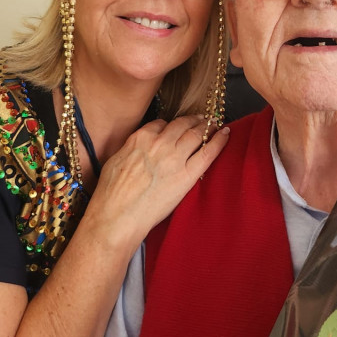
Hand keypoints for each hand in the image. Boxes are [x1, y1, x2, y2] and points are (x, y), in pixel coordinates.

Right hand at [81, 117, 229, 258]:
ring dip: (207, 126)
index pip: (161, 124)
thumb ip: (131, 149)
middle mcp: (159, 143)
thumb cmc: (110, 195)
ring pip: (196, 134)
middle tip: (201, 119)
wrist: (118, 216)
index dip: (171, 125)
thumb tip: (138, 148)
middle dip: (193, 120)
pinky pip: (208, 152)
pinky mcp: (187, 175)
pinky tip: (226, 133)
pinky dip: (219, 140)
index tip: (177, 127)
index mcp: (140, 138)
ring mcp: (175, 158)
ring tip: (214, 124)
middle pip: (182, 124)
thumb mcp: (115, 161)